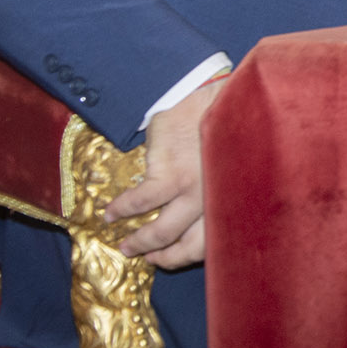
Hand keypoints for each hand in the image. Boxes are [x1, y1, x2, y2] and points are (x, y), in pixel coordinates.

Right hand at [107, 78, 223, 268]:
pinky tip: (111, 213)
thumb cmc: (225, 123)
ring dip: (141, 242)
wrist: (211, 90)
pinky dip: (123, 209)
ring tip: (125, 244)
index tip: (171, 257)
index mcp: (235, 199)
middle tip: (147, 258)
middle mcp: (218, 200)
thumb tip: (206, 204)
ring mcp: (193, 189)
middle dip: (166, 257)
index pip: (217, 242)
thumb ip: (222, 184)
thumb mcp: (233, 158)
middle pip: (191, 246)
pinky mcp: (169, 174)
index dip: (189, 254)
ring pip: (163, 231)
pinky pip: (141, 201)